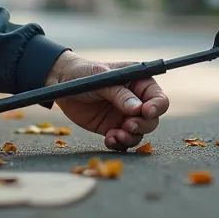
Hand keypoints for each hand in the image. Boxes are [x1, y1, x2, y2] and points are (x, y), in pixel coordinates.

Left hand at [46, 51, 170, 150]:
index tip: (146, 112)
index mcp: (138, 83)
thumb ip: (119, 94)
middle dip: (142, 125)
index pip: (158, 98)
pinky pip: (122, 140)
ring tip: (115, 135)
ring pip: (139, 133)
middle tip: (127, 125)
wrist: (61, 83)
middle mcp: (135, 101)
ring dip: (131, 137)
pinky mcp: (111, 127)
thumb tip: (137, 109)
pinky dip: (118, 143)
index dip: (157, 106)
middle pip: (152, 119)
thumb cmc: (84, 74)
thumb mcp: (102, 79)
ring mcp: (124, 116)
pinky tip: (108, 139)